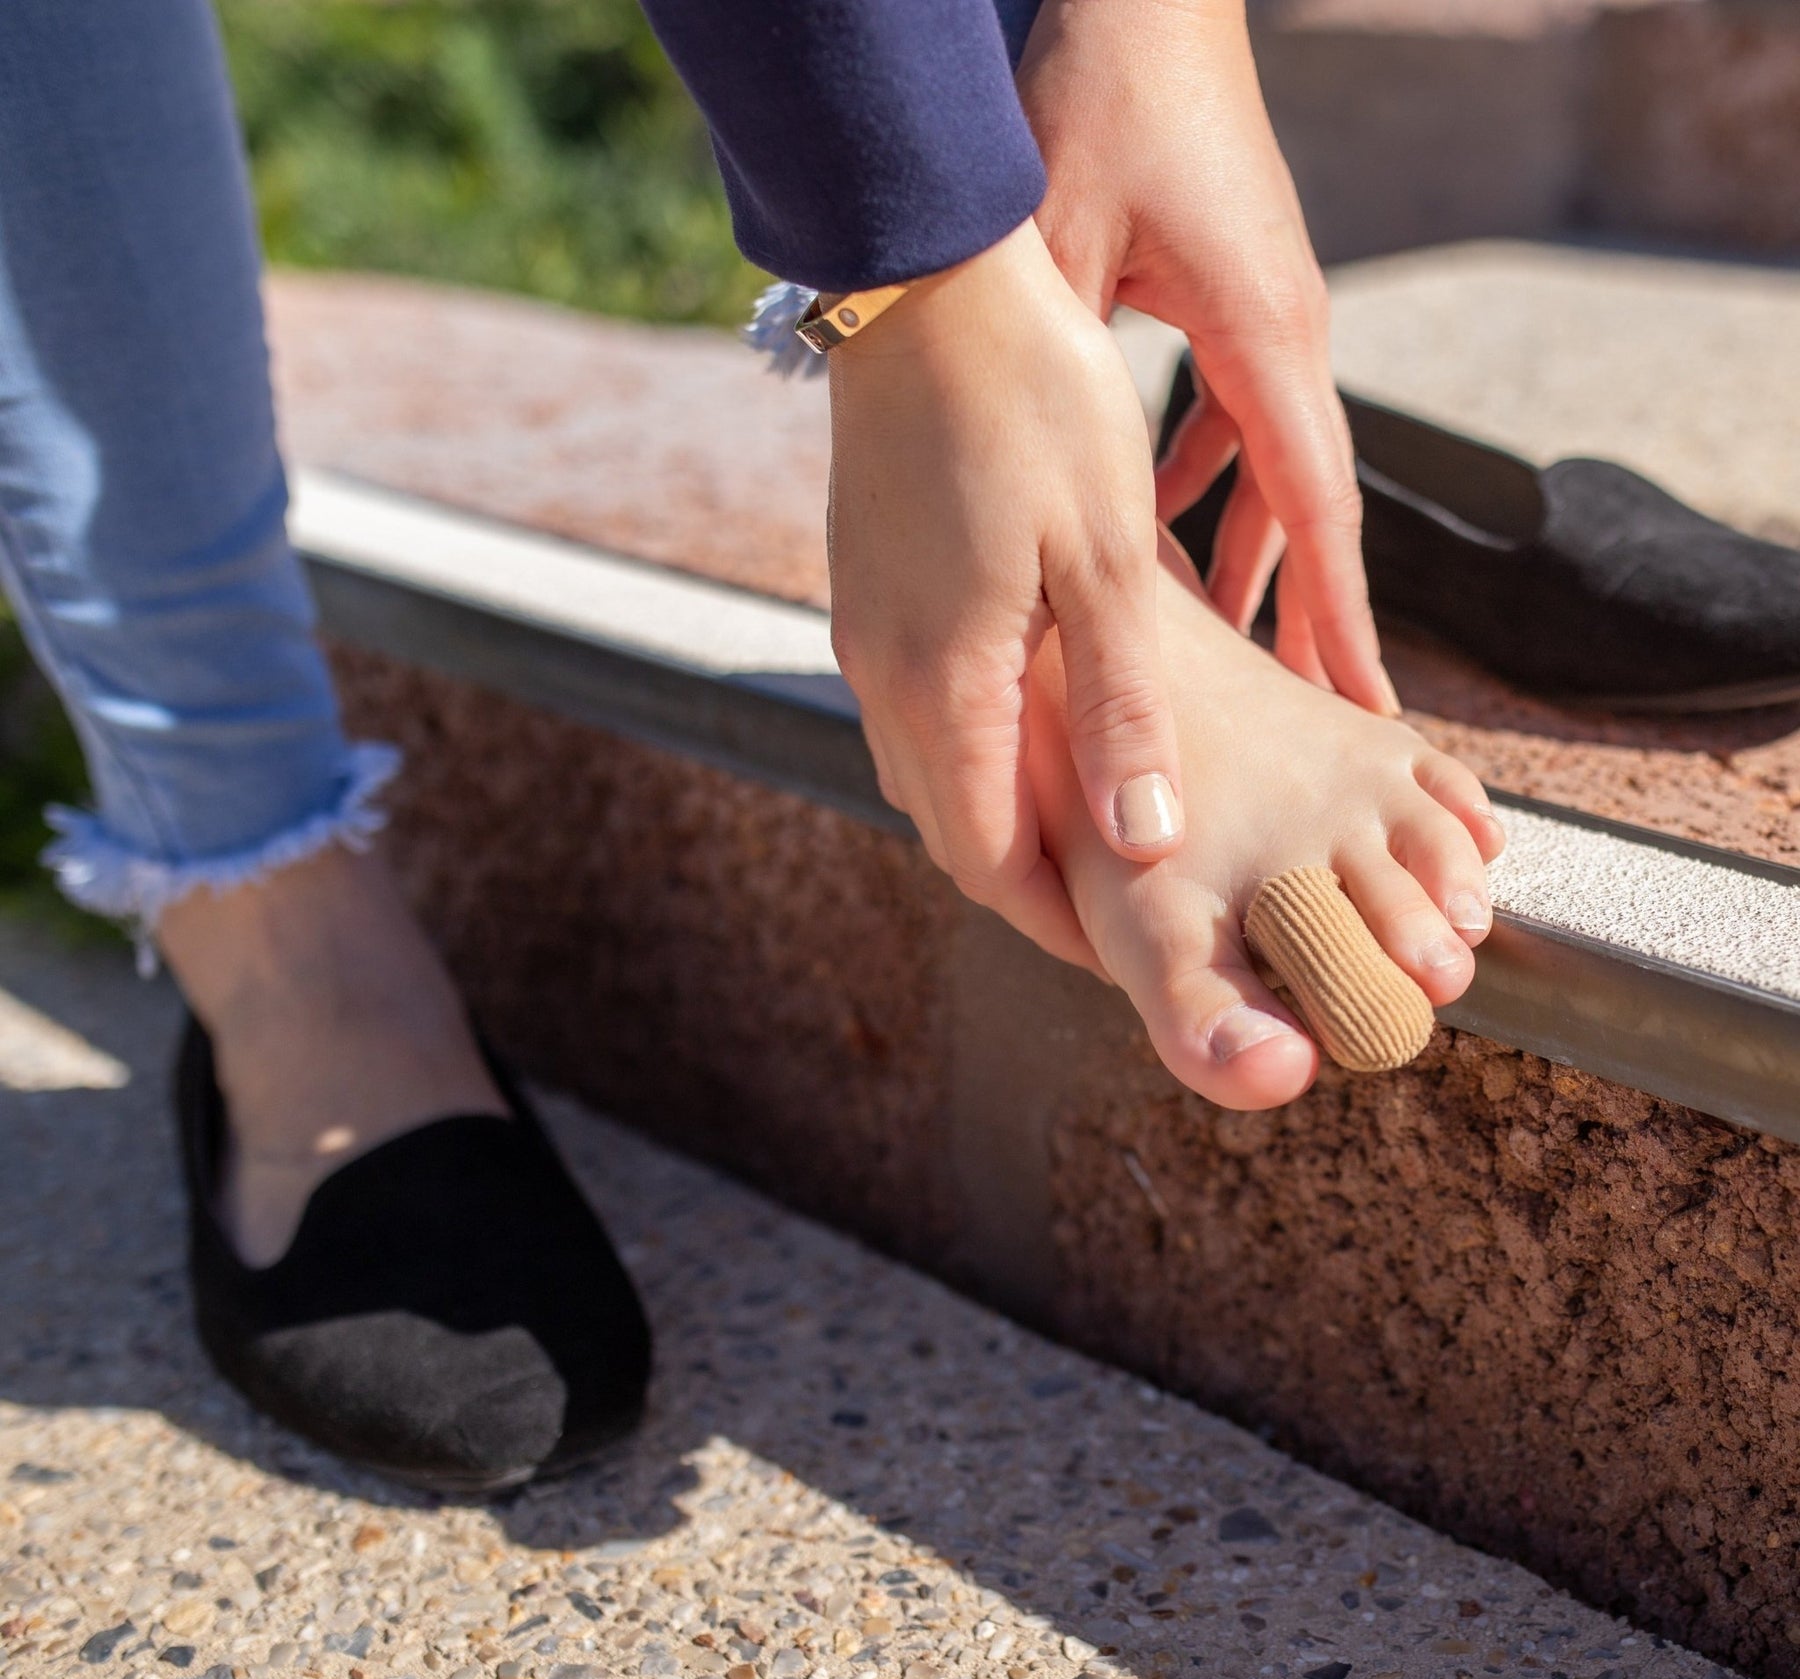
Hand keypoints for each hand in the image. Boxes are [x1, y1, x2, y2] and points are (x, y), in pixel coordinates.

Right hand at [827, 220, 1182, 972]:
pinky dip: (974, 755)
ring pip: (928, 779)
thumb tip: (1147, 839)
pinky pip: (915, 717)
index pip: (993, 861)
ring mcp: (866, 637)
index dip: (1062, 922)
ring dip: (1002, 821)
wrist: (921, 279)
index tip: (1132, 950)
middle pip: (953, 835)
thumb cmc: (1032, 402)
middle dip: (1033, 887)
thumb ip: (1124, 709)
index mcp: (944, 687)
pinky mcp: (868, 596)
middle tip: (1121, 907)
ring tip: (1090, 831)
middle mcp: (885, 680)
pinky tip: (1036, 732)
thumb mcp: (1109, 558)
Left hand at [1017, 0, 1400, 713]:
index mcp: (1263, 338)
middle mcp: (1281, 339)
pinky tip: (1153, 536)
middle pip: (1305, 509)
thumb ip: (1057, 373)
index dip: (1336, 614)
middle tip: (1312, 717)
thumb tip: (1037, 493)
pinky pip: (1223, 424)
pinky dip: (1198, 490)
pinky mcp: (1227, 305)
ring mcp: (1261, 321)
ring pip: (1261, 472)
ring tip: (1229, 662)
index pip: (1314, 508)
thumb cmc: (1104, 93)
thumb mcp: (1060, 245)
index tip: (1363, 703)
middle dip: (1306, 615)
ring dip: (1244, 562)